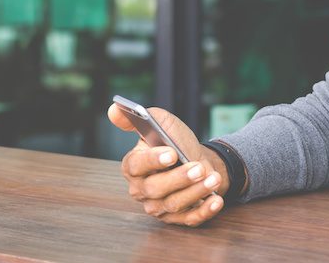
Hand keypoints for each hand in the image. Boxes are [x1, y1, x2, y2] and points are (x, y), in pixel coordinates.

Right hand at [108, 105, 228, 226]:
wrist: (199, 158)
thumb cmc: (176, 141)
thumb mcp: (161, 123)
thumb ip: (139, 117)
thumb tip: (113, 108)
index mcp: (133, 166)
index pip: (137, 165)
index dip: (153, 160)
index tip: (171, 153)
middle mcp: (142, 189)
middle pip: (156, 188)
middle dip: (179, 178)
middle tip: (199, 168)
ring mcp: (159, 206)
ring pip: (173, 204)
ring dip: (196, 192)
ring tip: (213, 179)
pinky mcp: (177, 217)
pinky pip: (189, 219)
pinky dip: (203, 211)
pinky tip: (215, 200)